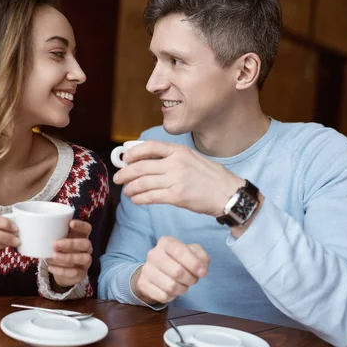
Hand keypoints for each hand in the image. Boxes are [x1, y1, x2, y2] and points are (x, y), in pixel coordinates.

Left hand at [45, 220, 92, 287]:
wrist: (62, 272)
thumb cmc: (59, 251)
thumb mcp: (57, 242)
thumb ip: (52, 236)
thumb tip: (35, 231)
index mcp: (81, 237)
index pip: (87, 228)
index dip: (81, 225)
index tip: (70, 223)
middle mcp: (87, 249)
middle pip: (86, 244)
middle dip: (71, 244)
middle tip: (55, 244)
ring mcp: (86, 262)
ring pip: (84, 258)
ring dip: (68, 257)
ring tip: (54, 256)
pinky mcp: (81, 273)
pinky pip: (74, 272)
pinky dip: (62, 270)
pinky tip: (51, 267)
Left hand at [113, 141, 243, 216]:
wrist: (228, 193)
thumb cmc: (211, 177)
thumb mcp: (192, 159)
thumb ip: (173, 159)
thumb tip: (148, 162)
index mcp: (179, 151)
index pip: (150, 147)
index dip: (133, 153)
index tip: (125, 159)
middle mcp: (176, 163)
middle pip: (141, 166)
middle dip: (125, 173)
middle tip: (118, 178)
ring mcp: (176, 179)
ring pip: (143, 183)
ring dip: (131, 188)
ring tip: (127, 192)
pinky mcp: (177, 196)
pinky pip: (151, 197)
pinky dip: (140, 198)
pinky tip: (136, 200)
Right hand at [131, 236, 209, 304]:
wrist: (156, 270)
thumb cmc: (178, 260)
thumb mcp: (193, 253)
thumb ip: (201, 257)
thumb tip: (202, 269)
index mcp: (166, 242)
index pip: (180, 251)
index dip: (194, 264)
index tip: (203, 272)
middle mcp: (153, 254)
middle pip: (177, 272)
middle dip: (190, 279)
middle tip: (193, 279)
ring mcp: (146, 269)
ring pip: (170, 287)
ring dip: (182, 289)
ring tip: (183, 285)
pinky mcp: (143, 284)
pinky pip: (163, 296)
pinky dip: (172, 296)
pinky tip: (172, 290)